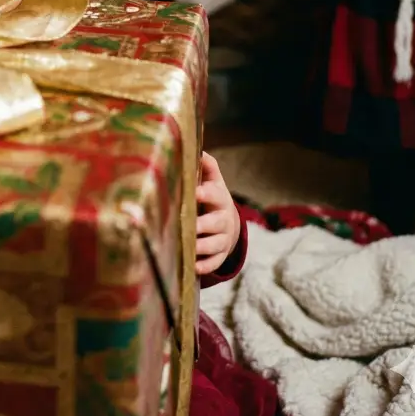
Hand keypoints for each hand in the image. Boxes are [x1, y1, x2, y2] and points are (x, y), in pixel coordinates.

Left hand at [195, 151, 240, 275]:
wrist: (228, 221)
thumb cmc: (212, 196)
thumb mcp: (212, 179)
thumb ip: (206, 165)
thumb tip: (198, 149)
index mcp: (219, 198)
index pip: (213, 195)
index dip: (204, 194)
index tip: (194, 193)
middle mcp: (223, 219)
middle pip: (215, 223)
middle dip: (202, 225)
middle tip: (186, 225)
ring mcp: (223, 239)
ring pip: (214, 245)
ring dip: (200, 247)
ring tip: (186, 248)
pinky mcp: (220, 254)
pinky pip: (214, 262)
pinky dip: (204, 266)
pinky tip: (193, 267)